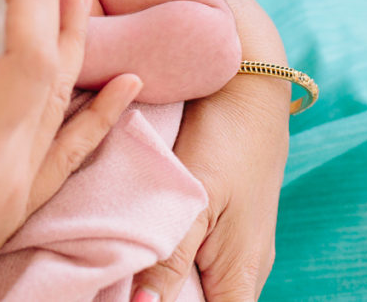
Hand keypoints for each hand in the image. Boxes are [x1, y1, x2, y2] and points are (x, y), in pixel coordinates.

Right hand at [0, 0, 141, 301]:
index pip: (22, 62)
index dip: (25, 1)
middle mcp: (10, 171)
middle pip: (50, 71)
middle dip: (49, 2)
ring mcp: (19, 189)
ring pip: (65, 104)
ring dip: (72, 41)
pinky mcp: (16, 202)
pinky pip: (73, 152)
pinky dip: (103, 116)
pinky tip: (128, 87)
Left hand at [130, 74, 288, 301]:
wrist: (248, 86)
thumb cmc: (225, 141)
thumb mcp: (194, 200)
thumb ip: (170, 258)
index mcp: (243, 274)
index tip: (136, 301)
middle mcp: (248, 268)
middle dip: (169, 301)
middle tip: (118, 288)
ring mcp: (241, 245)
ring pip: (205, 288)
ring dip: (172, 286)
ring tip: (125, 275)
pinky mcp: (230, 223)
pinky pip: (204, 262)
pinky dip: (176, 263)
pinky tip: (146, 249)